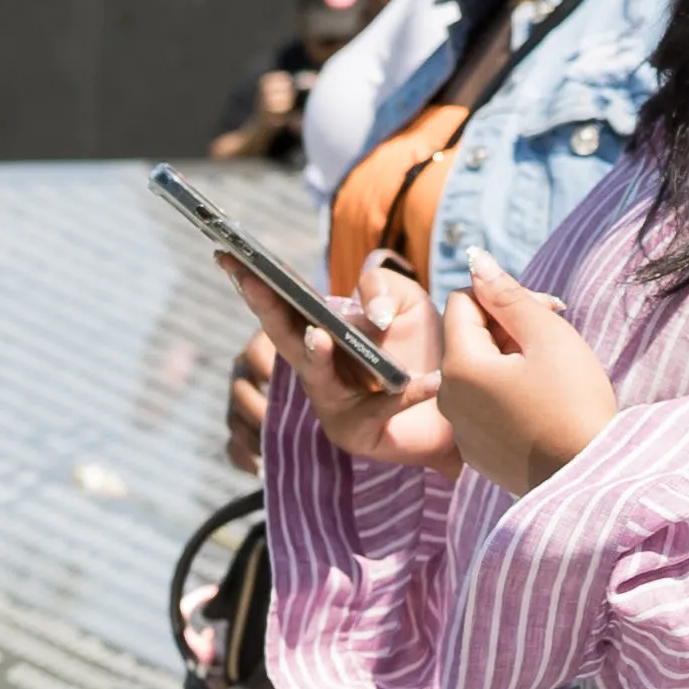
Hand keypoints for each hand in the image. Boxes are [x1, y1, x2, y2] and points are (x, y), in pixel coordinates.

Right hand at [218, 254, 455, 466]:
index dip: (255, 282)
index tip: (229, 255)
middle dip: (267, 309)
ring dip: (317, 357)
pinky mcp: (360, 433)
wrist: (459, 402)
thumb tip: (370, 313)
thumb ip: (384, 288)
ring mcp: (333, 403)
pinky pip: (381, 409)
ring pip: (318, 378)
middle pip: (285, 338)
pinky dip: (406, 394)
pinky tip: (431, 381)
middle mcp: (317, 368)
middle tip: (252, 280)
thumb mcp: (408, 304)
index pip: (283, 305)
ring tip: (321, 334)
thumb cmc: (425, 349)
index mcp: (320, 332)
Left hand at [424, 262, 616, 495]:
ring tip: (550, 376)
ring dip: (508, 362)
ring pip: (477, 373)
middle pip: (468, 338)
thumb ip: (508, 295)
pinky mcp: (477, 454)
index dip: (503, 298)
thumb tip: (476, 261)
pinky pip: (483, 408)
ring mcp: (460, 431)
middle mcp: (448, 399)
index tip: (542, 313)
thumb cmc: (574, 401)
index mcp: (459, 366)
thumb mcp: (547, 336)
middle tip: (554, 340)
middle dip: (506, 330)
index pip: (463, 303)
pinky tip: (542, 407)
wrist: (589, 476)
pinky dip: (507, 397)